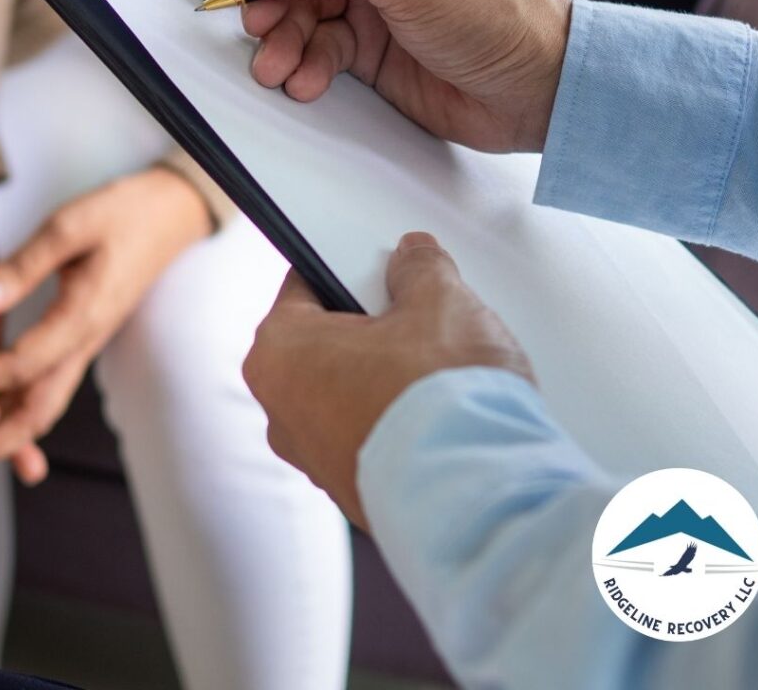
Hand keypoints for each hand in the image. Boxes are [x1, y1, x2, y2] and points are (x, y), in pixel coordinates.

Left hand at [0, 167, 211, 495]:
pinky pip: (49, 386)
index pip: (22, 364)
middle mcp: (86, 340)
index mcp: (82, 315)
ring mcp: (87, 342)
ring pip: (44, 405)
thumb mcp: (70, 225)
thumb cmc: (123, 213)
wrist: (171, 216)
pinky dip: (17, 411)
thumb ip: (24, 266)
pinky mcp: (84, 337)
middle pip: (38, 410)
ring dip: (2, 438)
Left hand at [242, 232, 533, 528]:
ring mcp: (317, 462)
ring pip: (350, 392)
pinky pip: (373, 436)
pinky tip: (442, 412)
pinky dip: (400, 421)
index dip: (349, 269)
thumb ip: (420, 268)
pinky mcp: (355, 494)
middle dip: (373, 326)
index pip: (304, 285)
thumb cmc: (439, 401)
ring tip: (440, 368)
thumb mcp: (438, 301)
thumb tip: (413, 259)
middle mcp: (282, 414)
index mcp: (278, 354)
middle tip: (420, 316)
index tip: (377, 266)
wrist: (479, 498)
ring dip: (388, 376)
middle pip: (327, 342)